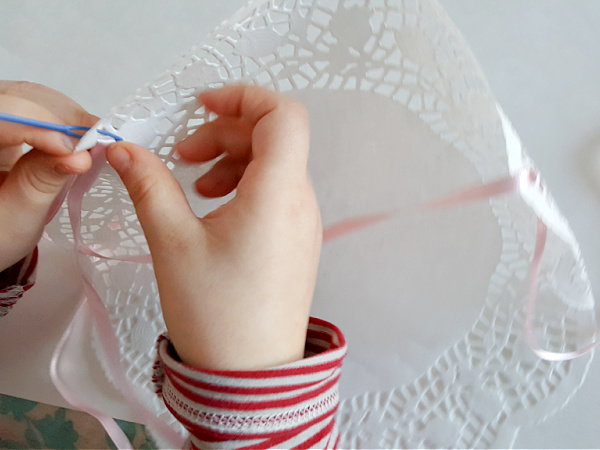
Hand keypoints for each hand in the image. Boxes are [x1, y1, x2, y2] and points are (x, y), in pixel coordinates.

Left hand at [0, 81, 94, 270]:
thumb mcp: (18, 218)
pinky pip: (36, 107)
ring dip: (65, 115)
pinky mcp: (7, 124)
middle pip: (17, 97)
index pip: (1, 116)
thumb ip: (43, 182)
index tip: (73, 150)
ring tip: (90, 142)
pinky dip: (63, 120)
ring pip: (30, 97)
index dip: (39, 126)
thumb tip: (81, 157)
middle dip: (59, 116)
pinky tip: (80, 139)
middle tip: (94, 141)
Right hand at [107, 85, 320, 369]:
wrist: (251, 374)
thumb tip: (125, 150)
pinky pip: (276, 192)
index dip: (244, 97)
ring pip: (274, 164)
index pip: (283, 115)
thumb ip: (149, 186)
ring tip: (196, 184)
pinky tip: (215, 206)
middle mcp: (300, 202)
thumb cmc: (216, 314)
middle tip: (183, 152)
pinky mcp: (296, 240)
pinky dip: (245, 184)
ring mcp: (303, 222)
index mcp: (278, 194)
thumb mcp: (173, 243)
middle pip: (273, 136)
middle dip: (225, 131)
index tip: (202, 105)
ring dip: (233, 158)